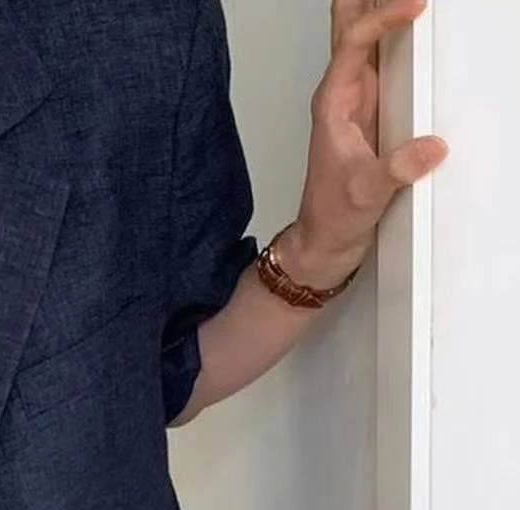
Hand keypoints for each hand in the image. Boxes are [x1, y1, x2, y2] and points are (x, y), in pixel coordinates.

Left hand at [285, 0, 446, 288]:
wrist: (324, 242)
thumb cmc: (331, 216)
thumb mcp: (366, 193)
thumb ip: (396, 169)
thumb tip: (430, 148)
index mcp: (333, 103)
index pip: (355, 42)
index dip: (384, 18)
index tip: (415, 7)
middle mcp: (343, 94)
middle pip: (348, 28)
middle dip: (362, 1)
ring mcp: (360, 101)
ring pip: (366, 40)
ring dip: (380, 11)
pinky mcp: (376, 112)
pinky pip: (387, 64)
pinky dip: (399, 40)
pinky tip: (415, 28)